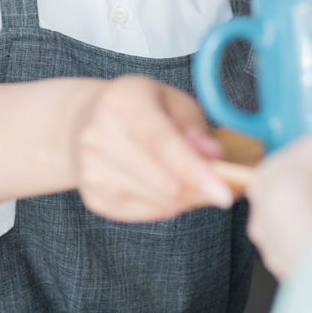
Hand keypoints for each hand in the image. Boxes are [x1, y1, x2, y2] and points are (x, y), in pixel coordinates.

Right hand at [74, 75, 234, 221]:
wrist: (88, 121)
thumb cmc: (143, 109)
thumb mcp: (175, 104)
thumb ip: (196, 130)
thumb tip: (214, 160)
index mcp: (123, 99)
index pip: (162, 142)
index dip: (195, 170)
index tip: (223, 193)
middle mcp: (97, 134)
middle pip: (162, 179)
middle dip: (199, 188)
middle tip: (221, 186)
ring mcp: (91, 168)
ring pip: (158, 201)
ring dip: (185, 198)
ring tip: (190, 180)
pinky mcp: (93, 197)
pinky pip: (146, 213)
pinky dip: (166, 205)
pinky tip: (165, 186)